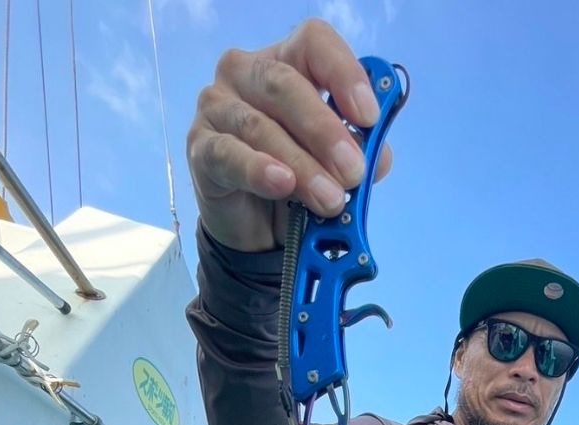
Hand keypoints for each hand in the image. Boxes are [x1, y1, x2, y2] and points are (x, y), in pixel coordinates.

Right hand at [187, 19, 393, 251]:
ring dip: (301, 166)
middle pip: (285, 85)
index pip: (313, 43)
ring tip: (329, 200)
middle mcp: (247, 73)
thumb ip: (359, 152)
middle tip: (353, 172)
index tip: (369, 115)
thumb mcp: (335, 165)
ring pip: (260, 126)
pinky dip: (257, 170)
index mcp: (287, 62)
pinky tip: (280, 183)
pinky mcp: (200, 146)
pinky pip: (228, 154)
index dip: (343, 73)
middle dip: (324, 131)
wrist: (256, 228)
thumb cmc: (297, 181)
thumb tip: (378, 155)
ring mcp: (217, 106)